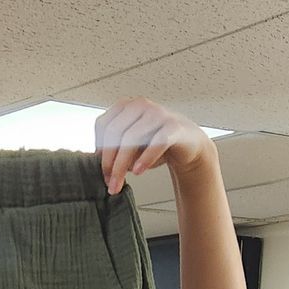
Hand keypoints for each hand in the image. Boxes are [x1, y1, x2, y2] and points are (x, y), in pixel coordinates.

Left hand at [96, 98, 214, 194]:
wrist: (188, 143)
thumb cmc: (156, 143)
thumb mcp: (131, 146)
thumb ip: (116, 150)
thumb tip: (102, 168)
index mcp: (126, 106)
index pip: (103, 125)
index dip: (99, 149)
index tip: (101, 170)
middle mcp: (141, 106)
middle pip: (115, 132)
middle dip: (109, 161)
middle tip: (109, 182)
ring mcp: (158, 114)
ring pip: (132, 138)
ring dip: (122, 165)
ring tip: (119, 183)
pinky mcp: (173, 127)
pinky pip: (156, 142)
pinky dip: (145, 158)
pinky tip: (138, 171)